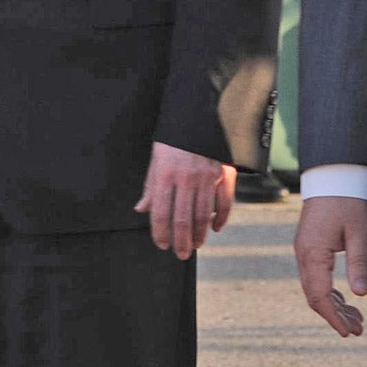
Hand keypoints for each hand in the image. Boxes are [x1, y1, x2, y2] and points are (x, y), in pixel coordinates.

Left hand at [134, 143, 235, 259]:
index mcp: (166, 174)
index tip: (161, 244)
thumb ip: (151, 186)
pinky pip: (225, 202)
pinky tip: (215, 228)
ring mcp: (207, 176)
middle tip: (181, 254)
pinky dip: (221, 218)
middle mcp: (186, 178)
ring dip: (200, 234)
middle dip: (181, 241)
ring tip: (196, 245)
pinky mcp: (224, 173)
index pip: (161, 212)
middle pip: (183, 219)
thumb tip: (141, 209)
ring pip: (204, 215)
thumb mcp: (156, 157)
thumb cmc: (175, 137)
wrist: (200, 112)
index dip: (160, 233)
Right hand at [295, 195, 366, 336]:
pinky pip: (316, 278)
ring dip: (335, 306)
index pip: (320, 296)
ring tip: (357, 320)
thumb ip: (359, 264)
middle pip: (315, 297)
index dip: (334, 317)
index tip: (348, 332)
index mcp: (313, 254)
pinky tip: (347, 300)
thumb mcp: (359, 233)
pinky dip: (331, 293)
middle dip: (335, 316)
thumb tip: (361, 295)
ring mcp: (305, 252)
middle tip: (358, 330)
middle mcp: (304, 256)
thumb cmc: (348, 203)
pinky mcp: (310, 249)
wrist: (332, 177)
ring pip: (315, 289)